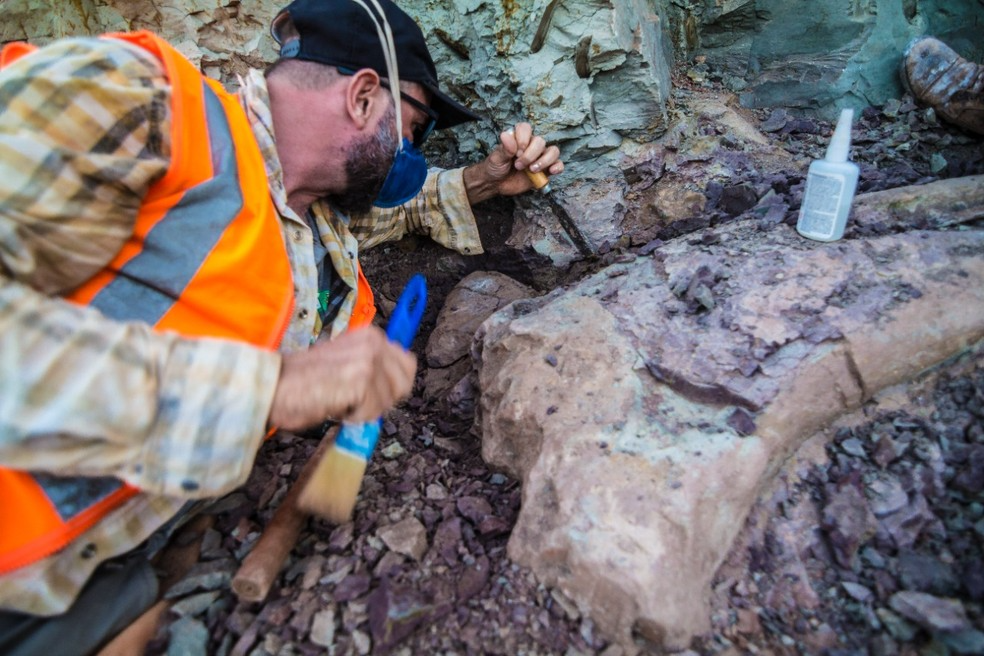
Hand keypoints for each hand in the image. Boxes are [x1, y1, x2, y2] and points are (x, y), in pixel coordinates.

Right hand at [268, 326, 416, 429]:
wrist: (276, 385)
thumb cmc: (305, 380)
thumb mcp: (347, 362)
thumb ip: (373, 368)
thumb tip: (394, 389)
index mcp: (372, 336)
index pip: (408, 366)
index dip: (392, 387)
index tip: (370, 393)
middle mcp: (374, 343)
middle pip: (403, 386)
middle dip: (381, 401)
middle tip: (353, 400)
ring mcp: (369, 360)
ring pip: (387, 402)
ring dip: (364, 410)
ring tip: (339, 399)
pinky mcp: (361, 379)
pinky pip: (371, 412)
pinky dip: (353, 417)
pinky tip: (335, 404)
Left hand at [463, 122, 563, 204]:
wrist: (496, 184)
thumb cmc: (495, 168)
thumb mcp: (496, 158)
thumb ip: (504, 148)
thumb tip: (506, 135)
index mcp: (518, 138)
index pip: (526, 128)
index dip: (523, 138)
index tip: (516, 151)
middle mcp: (531, 146)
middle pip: (540, 141)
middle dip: (530, 154)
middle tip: (518, 165)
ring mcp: (540, 158)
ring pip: (553, 151)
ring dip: (544, 160)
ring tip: (532, 170)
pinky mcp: (545, 170)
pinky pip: (558, 165)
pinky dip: (558, 167)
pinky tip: (551, 171)